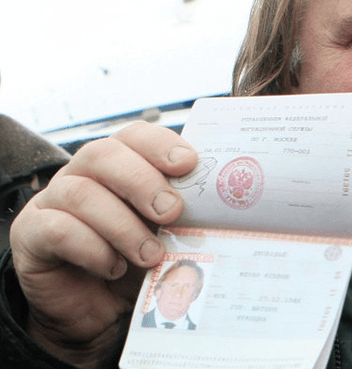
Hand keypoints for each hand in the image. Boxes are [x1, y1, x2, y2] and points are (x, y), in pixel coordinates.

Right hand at [9, 122, 196, 366]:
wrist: (98, 312)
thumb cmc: (137, 261)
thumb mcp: (166, 232)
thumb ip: (183, 212)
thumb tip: (222, 203)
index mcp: (118, 164)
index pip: (134, 136)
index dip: (160, 144)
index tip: (189, 163)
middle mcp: (81, 174)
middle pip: (103, 154)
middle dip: (143, 182)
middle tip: (172, 212)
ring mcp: (51, 201)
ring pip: (80, 193)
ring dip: (122, 226)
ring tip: (150, 255)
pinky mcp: (31, 234)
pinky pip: (57, 230)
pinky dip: (92, 249)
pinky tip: (113, 267)